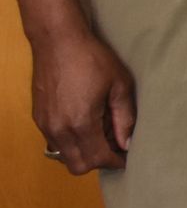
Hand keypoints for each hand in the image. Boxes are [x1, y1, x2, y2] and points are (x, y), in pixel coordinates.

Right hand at [32, 28, 134, 173]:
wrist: (58, 42)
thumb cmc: (92, 59)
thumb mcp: (119, 85)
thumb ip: (124, 118)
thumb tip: (127, 143)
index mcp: (81, 123)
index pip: (98, 159)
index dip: (116, 162)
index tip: (127, 158)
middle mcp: (59, 130)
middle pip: (78, 166)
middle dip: (99, 162)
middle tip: (115, 146)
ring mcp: (45, 125)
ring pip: (65, 156)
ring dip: (84, 153)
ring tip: (101, 131)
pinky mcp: (38, 119)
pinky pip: (55, 143)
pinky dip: (71, 143)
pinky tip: (85, 124)